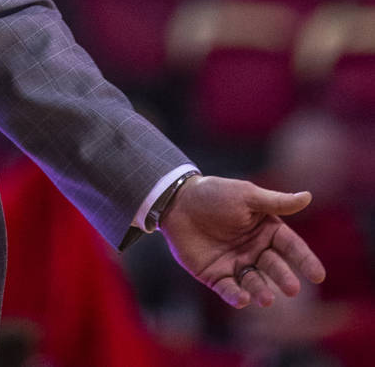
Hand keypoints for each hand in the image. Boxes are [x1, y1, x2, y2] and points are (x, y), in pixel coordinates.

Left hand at [159, 175, 325, 308]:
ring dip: (261, 291)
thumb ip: (275, 202)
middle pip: (274, 267)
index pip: (291, 247)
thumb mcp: (246, 195)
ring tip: (266, 298)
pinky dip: (236, 296)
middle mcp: (255, 250)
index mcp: (266, 230)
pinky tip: (241, 298)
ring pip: (254, 282)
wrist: (177, 202)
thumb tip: (307, 196)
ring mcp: (236, 264)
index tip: (318, 275)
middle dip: (283, 278)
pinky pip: (229, 290)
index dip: (304, 260)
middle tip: (291, 288)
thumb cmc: (214, 194)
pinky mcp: (216, 276)